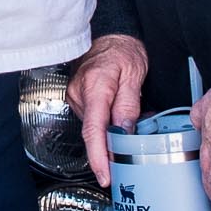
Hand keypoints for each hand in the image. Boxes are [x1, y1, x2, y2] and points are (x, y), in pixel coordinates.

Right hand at [68, 32, 149, 187]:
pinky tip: (117, 119)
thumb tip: (124, 131)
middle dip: (111, 147)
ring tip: (129, 125)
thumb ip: (128, 104)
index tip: (105, 175)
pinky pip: (92, 120)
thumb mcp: (134, 74)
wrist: (110, 36)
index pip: (94, 129)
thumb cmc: (123, 50)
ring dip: (111, 133)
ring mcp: (76, 97)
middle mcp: (80, 94)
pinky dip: (106, 125)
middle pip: (94, 132)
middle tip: (130, 155)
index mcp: (95, 86)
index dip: (99, 156)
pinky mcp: (78, 100)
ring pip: (94, 128)